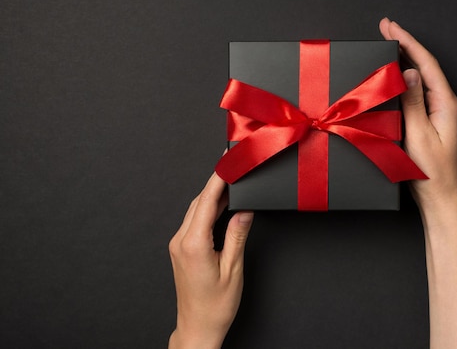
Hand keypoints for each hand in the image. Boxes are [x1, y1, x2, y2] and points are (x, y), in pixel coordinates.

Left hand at [168, 173, 253, 348]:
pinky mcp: (181, 249)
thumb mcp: (233, 269)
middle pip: (199, 202)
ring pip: (195, 210)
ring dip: (212, 196)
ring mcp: (178, 245)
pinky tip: (220, 207)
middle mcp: (181, 241)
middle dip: (216, 184)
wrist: (198, 327)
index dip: (218, 179)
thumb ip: (238, 235)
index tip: (226, 162)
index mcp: (194, 244)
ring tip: (230, 184)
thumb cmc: (216, 306)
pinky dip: (207, 209)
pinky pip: (193, 221)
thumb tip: (245, 210)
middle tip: (233, 169)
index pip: (206, 201)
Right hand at [381, 19, 456, 347]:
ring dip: (404, 59)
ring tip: (387, 43)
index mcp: (445, 103)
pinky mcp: (430, 121)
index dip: (407, 43)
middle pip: (425, 66)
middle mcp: (444, 104)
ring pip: (421, 78)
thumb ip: (414, 102)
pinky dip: (403, 79)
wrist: (440, 198)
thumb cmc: (430, 172)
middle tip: (385, 27)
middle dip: (405, 45)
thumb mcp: (419, 135)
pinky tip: (392, 76)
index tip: (390, 27)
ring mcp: (438, 112)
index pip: (426, 64)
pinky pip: (417, 92)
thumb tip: (409, 71)